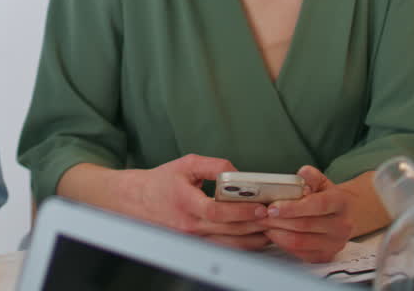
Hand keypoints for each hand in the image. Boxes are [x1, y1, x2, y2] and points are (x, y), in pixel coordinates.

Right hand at [115, 154, 269, 250]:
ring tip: (271, 227)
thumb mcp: (186, 164)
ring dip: (253, 237)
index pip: (216, 211)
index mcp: (184, 202)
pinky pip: (224, 248)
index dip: (240, 211)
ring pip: (230, 244)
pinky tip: (256, 236)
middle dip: (256, 224)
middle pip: (228, 230)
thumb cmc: (162, 182)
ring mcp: (193, 239)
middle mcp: (189, 225)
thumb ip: (214, 165)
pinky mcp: (196, 245)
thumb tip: (239, 173)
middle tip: (275, 216)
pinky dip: (242, 243)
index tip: (259, 207)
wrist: (138, 201)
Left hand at [259, 165, 353, 262]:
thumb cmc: (327, 196)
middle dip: (277, 220)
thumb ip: (311, 176)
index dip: (292, 207)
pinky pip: (299, 253)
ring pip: (299, 242)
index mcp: (340, 202)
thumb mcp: (321, 181)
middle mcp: (342, 225)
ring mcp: (335, 243)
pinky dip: (282, 243)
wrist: (346, 215)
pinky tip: (273, 233)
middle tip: (260, 215)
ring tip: (264, 223)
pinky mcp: (326, 256)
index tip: (272, 208)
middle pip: (304, 225)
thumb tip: (302, 174)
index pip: (316, 205)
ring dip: (277, 233)